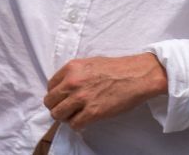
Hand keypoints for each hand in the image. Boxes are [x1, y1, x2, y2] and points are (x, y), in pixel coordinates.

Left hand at [44, 54, 167, 130]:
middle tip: (68, 109)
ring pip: (58, 115)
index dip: (56, 94)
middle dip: (58, 107)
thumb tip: (65, 87)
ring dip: (66, 117)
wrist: (138, 75)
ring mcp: (82, 98)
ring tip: (76, 115)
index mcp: (72, 68)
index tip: (63, 98)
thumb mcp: (91, 63)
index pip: (50, 86)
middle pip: (50, 102)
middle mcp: (73, 82)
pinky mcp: (92, 112)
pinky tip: (85, 120)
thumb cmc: (118, 68)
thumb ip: (75, 74)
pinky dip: (78, 125)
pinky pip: (74, 124)